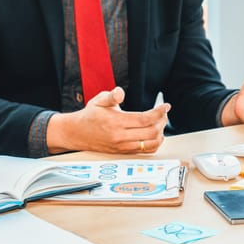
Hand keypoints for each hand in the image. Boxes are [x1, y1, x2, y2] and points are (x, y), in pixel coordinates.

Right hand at [47, 87, 170, 153]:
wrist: (77, 133)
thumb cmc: (90, 116)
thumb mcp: (99, 100)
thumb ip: (112, 95)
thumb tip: (120, 92)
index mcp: (115, 122)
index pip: (144, 119)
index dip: (159, 112)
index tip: (165, 106)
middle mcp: (120, 136)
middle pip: (151, 132)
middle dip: (162, 121)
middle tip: (163, 114)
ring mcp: (122, 146)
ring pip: (150, 144)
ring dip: (160, 133)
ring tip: (160, 124)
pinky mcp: (123, 152)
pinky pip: (145, 151)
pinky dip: (154, 143)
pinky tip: (155, 135)